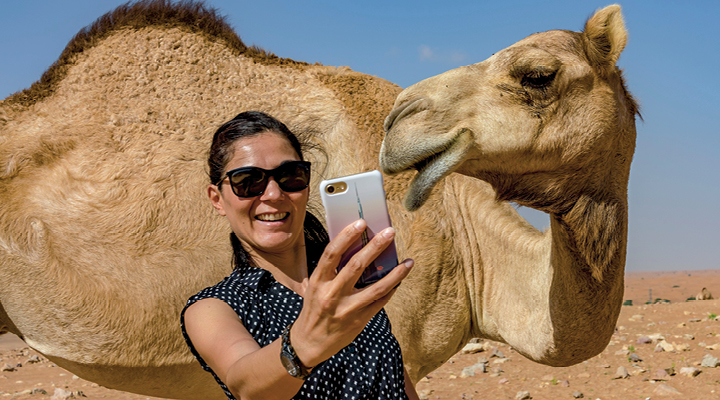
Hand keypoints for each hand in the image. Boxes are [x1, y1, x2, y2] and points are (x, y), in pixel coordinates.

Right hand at [290, 219, 413, 367]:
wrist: (310, 342)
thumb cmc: (314, 308)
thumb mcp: (316, 286)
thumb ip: (332, 270)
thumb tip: (357, 248)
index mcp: (319, 281)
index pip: (332, 253)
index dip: (346, 236)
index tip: (361, 222)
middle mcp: (332, 294)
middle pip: (357, 265)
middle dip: (375, 246)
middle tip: (390, 232)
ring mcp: (347, 309)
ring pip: (377, 287)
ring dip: (396, 273)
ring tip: (408, 262)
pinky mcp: (359, 320)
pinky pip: (380, 301)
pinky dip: (392, 289)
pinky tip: (401, 279)